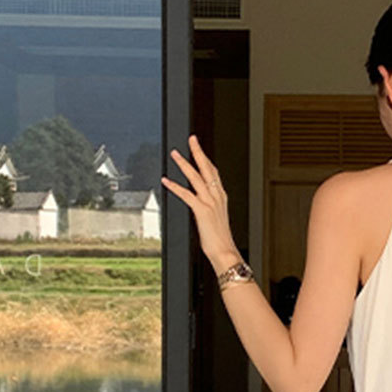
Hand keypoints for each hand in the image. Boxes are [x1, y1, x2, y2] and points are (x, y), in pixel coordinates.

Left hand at [161, 135, 237, 264]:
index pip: (214, 172)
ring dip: (184, 164)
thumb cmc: (220, 240)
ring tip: (175, 153)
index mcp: (221, 197)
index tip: (199, 149)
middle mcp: (217, 196)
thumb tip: (201, 204)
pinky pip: (186, 194)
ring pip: (196, 177)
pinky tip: (165, 180)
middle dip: (198, 152)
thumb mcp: (216, 219)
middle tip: (191, 139)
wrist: (225, 252)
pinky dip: (175, 186)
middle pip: (207, 168)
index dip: (206, 159)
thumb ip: (209, 208)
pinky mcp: (201, 210)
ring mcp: (210, 202)